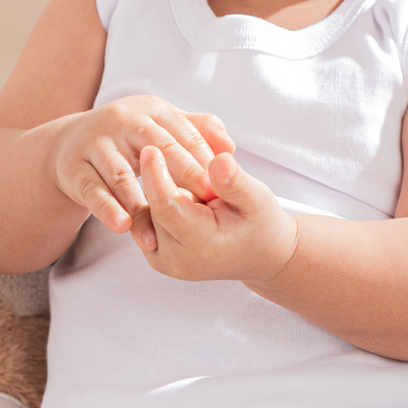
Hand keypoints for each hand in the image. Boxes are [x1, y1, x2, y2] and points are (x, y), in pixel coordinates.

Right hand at [49, 96, 233, 244]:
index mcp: (152, 110)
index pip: (183, 134)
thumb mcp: (162, 127)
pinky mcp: (74, 167)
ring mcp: (95, 142)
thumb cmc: (130, 138)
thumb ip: (199, 132)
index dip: (203, 160)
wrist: (72, 143)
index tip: (221, 187)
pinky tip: (123, 227)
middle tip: (203, 203)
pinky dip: (107, 209)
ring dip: (141, 206)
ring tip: (159, 235)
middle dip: (183, 175)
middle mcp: (123, 120)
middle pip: (157, 149)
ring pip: (122, 176)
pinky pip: (92, 190)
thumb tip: (230, 148)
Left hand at [136, 145, 298, 284]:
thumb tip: (219, 160)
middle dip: (163, 179)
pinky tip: (179, 190)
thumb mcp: (257, 198)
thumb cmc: (259, 223)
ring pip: (148, 211)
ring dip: (162, 190)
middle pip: (154, 207)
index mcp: (202, 247)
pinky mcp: (155, 254)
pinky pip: (148, 219)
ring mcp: (164, 261)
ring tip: (190, 183)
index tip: (152, 147)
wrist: (258, 253)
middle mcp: (177, 260)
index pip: (168, 207)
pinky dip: (160, 200)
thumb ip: (235, 181)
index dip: (157, 175)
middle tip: (181, 160)